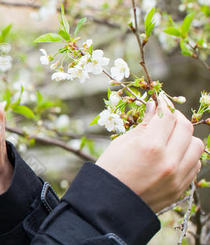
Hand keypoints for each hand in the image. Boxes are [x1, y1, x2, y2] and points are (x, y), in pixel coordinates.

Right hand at [95, 95, 204, 212]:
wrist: (110, 204)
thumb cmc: (111, 170)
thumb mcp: (122, 143)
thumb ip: (144, 125)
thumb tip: (154, 108)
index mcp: (150, 146)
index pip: (168, 116)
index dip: (164, 105)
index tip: (160, 102)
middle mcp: (169, 161)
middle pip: (186, 128)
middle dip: (176, 118)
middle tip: (166, 117)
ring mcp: (178, 177)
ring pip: (197, 146)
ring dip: (186, 137)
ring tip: (171, 137)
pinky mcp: (181, 188)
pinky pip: (195, 164)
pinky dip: (188, 155)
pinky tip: (174, 154)